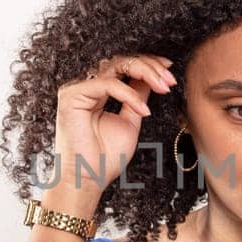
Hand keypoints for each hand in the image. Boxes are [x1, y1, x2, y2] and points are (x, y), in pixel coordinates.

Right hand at [50, 52, 176, 206]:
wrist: (89, 180)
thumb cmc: (106, 158)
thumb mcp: (130, 121)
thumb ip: (137, 98)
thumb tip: (152, 79)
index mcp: (98, 92)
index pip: (123, 67)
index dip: (148, 64)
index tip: (170, 70)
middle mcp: (86, 87)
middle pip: (120, 61)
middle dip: (150, 66)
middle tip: (170, 80)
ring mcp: (77, 89)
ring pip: (115, 66)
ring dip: (144, 72)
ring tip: (163, 87)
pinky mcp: (72, 96)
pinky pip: (107, 84)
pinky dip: (129, 95)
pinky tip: (143, 110)